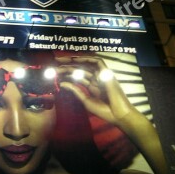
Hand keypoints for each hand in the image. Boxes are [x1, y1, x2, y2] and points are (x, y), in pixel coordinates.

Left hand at [55, 55, 172, 173]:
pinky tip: (76, 60)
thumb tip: (62, 83)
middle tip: (55, 62)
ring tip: (62, 60)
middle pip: (80, 69)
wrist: (119, 115)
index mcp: (92, 87)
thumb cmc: (105, 111)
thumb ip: (76, 91)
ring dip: (74, 61)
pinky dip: (87, 59)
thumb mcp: (86, 101)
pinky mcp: (107, 73)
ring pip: (86, 64)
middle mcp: (97, 79)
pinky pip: (98, 62)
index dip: (67, 73)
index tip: (55, 72)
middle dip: (67, 65)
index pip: (78, 76)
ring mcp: (102, 76)